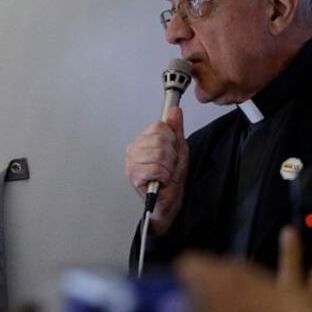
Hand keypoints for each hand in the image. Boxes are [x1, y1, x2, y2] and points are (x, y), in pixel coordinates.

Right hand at [125, 106, 187, 233]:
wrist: (169, 201)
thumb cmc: (171, 177)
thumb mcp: (179, 148)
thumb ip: (176, 128)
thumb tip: (174, 110)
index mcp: (143, 140)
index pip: (159, 126)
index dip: (171, 140)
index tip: (172, 151)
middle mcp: (134, 149)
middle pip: (160, 139)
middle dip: (171, 155)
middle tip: (169, 165)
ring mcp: (132, 162)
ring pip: (158, 154)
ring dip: (168, 167)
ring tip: (165, 173)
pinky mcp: (134, 176)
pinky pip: (156, 168)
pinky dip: (164, 176)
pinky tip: (160, 180)